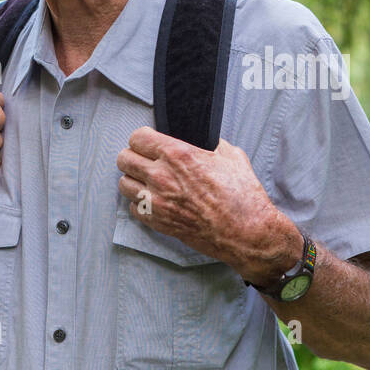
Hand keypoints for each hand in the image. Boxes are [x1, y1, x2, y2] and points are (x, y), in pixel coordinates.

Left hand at [115, 127, 301, 283]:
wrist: (246, 232)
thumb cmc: (242, 196)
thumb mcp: (231, 157)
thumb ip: (211, 145)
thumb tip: (203, 141)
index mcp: (178, 154)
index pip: (138, 138)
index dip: (143, 138)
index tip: (148, 142)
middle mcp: (162, 176)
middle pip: (123, 159)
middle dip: (133, 156)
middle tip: (143, 160)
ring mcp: (157, 201)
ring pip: (124, 184)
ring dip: (133, 180)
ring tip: (147, 181)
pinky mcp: (158, 222)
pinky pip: (134, 208)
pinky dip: (140, 204)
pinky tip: (154, 201)